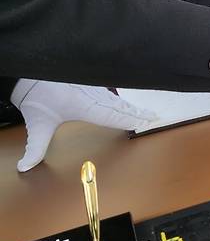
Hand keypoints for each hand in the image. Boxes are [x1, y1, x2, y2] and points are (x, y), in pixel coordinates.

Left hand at [10, 80, 156, 172]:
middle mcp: (93, 95)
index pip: (112, 114)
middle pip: (119, 105)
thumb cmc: (37, 97)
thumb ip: (35, 148)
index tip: (145, 121)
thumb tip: (24, 167)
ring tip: (146, 112)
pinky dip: (121, 99)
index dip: (129, 118)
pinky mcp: (91, 83)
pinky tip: (126, 104)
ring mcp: (93, 87)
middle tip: (154, 117)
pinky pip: (111, 92)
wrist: (32, 74)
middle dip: (137, 112)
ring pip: (116, 98)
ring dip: (131, 106)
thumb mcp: (37, 125)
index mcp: (84, 104)